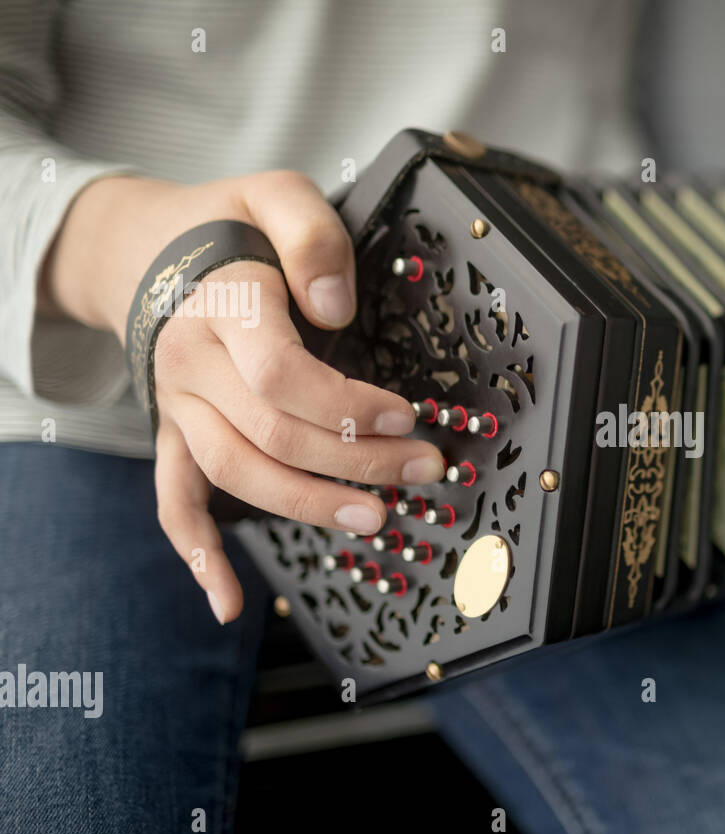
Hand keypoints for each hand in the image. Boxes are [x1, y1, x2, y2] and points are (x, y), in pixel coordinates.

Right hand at [42, 171, 444, 622]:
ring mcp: (179, 408)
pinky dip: (198, 554)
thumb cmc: (233, 223)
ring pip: (237, 475)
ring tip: (377, 518)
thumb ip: (311, 238)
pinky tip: (228, 602)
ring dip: (309, 506)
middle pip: (273, 435)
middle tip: (425, 471)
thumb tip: (335, 308)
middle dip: (357, 462)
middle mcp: (192, 367)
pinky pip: (174, 501)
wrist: (152, 247)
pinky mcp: (176, 435)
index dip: (348, 407)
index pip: (282, 377)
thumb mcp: (277, 193)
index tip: (407, 419)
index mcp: (223, 310)